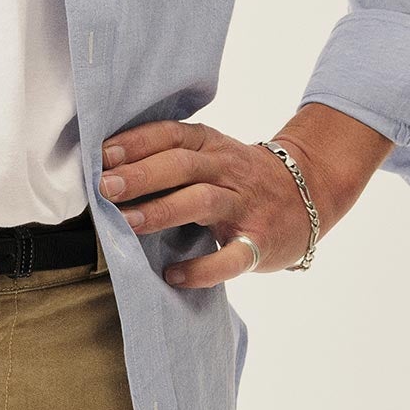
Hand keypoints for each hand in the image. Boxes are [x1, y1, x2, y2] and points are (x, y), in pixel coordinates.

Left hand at [97, 118, 314, 285]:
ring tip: (126, 223)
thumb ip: (169, 157)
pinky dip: (203, 268)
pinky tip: (174, 275)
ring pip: (202, 201)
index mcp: (210, 144)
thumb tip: (104, 169)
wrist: (309, 193)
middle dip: (141, 175)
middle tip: (104, 189)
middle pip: (182, 165)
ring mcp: (245, 205)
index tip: (101, 155)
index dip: (136, 143)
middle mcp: (227, 169)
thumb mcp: (211, 154)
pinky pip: (231, 256)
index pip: (171, 135)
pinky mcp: (260, 241)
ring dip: (162, 211)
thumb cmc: (240, 176)